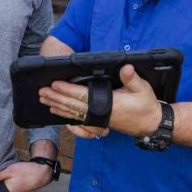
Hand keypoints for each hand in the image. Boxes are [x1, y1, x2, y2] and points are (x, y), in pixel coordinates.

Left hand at [0, 161, 53, 191]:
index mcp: (10, 191)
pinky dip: (13, 184)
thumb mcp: (10, 170)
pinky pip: (15, 188)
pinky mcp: (24, 189)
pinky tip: (14, 179)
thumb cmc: (26, 170)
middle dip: (0, 187)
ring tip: (5, 180)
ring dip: (7, 185)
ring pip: (10, 189)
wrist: (42, 171)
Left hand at [39, 64, 160, 137]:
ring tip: (43, 100)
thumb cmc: (146, 106)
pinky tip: (56, 111)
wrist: (150, 124)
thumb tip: (125, 67)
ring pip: (72, 113)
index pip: (83, 96)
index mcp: (108, 105)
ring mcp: (97, 120)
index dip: (68, 90)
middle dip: (56, 98)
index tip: (55, 84)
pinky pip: (77, 119)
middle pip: (73, 106)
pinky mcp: (97, 122)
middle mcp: (99, 114)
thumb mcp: (143, 89)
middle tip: (42, 91)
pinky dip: (65, 114)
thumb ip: (132, 78)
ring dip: (57, 106)